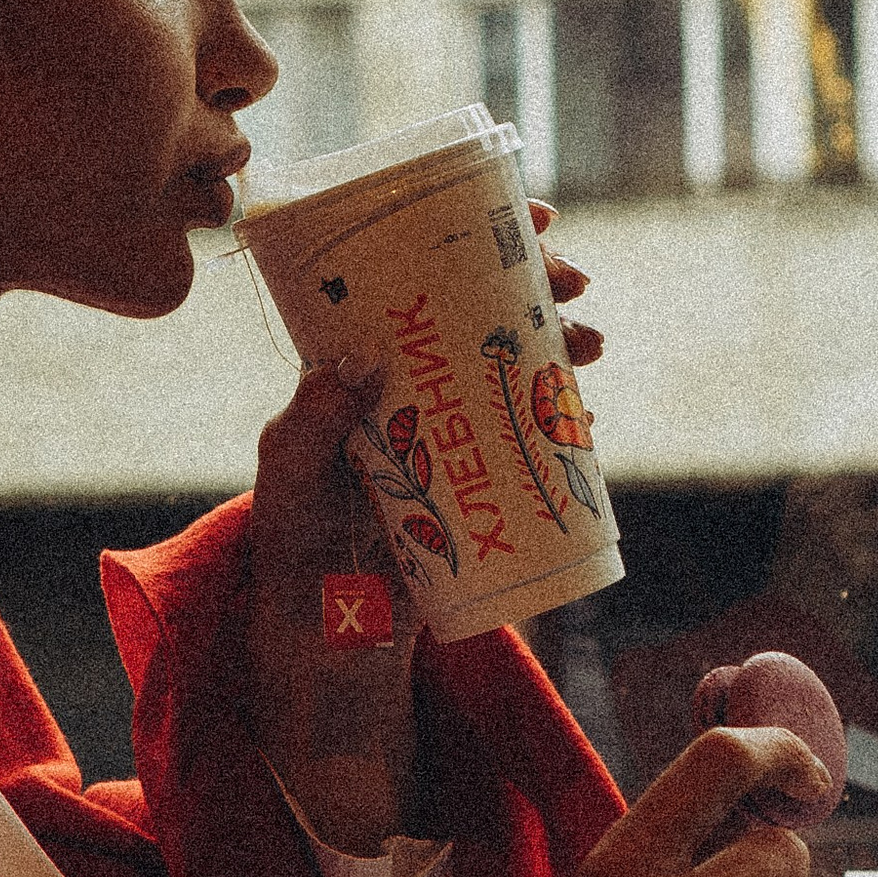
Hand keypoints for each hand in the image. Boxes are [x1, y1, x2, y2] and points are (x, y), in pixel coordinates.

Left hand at [244, 204, 601, 855]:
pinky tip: (585, 409)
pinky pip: (527, 437)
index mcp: (345, 380)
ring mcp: (443, 440)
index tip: (513, 213)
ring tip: (590, 339)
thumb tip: (353, 361)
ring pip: (508, 369)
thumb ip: (306, 432)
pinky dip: (562, 416)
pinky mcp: (479, 490)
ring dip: (556, 342)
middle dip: (528, 284)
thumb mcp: (286, 497)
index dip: (455, 240)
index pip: (402, 286)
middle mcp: (397, 398)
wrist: (330, 664)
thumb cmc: (292, 571)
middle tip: (572, 277)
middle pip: (470, 316)